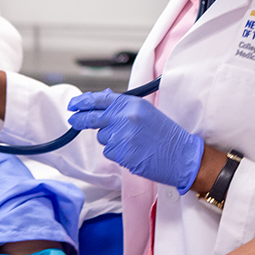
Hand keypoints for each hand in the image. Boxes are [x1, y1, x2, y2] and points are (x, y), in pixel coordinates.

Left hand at [68, 89, 203, 192]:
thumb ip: (123, 108)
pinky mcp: (121, 154)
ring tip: (132, 142)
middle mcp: (124, 117)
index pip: (100, 100)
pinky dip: (117, 154)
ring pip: (102, 138)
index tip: (74, 105)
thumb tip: (101, 104)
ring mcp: (122, 136)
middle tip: (74, 121)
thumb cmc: (165, 134)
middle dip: (80, 120)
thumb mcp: (145, 112)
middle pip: (93, 119)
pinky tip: (133, 152)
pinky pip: (109, 153)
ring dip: (111, 141)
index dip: (83, 102)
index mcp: (131, 104)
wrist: (180, 155)